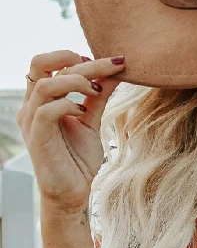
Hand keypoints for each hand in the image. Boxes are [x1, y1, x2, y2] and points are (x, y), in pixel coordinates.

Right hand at [16, 50, 126, 211]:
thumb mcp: (92, 120)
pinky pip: (46, 110)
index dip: (71, 55)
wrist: (74, 193)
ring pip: (45, 84)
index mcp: (41, 99)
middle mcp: (31, 106)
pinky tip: (84, 112)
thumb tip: (115, 70)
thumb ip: (98, 96)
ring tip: (97, 89)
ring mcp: (31, 121)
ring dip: (75, 80)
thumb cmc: (78, 159)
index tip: (104, 62)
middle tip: (107, 65)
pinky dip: (68, 104)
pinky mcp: (36, 137)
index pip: (46, 63)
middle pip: (40, 64)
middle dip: (74, 59)